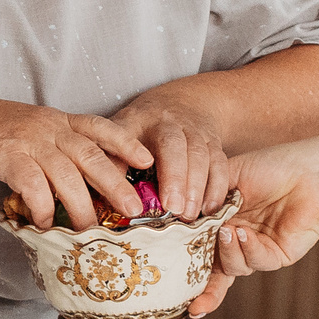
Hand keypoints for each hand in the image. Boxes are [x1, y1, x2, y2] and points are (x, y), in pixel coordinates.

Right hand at [0, 92, 152, 228]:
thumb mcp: (34, 131)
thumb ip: (58, 150)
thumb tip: (84, 184)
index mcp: (60, 120)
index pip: (101, 128)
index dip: (126, 143)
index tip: (148, 161)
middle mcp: (49, 128)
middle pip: (92, 156)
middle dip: (116, 184)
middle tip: (134, 210)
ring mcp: (28, 140)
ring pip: (66, 174)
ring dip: (81, 205)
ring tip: (91, 230)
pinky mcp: (6, 155)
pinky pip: (32, 184)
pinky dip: (42, 206)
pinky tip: (46, 224)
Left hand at [108, 93, 230, 220]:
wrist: (182, 103)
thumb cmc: (142, 127)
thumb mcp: (119, 134)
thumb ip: (108, 160)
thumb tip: (97, 196)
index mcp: (138, 121)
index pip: (132, 134)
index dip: (131, 152)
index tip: (140, 177)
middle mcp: (170, 123)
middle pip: (174, 146)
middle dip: (175, 177)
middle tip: (172, 209)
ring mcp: (195, 131)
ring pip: (201, 155)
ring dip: (197, 187)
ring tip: (189, 215)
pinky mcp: (215, 143)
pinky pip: (220, 164)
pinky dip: (217, 188)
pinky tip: (209, 210)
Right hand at [187, 145, 318, 316]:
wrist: (307, 169)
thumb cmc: (269, 166)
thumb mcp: (224, 176)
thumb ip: (200, 194)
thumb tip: (175, 212)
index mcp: (219, 224)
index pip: (197, 250)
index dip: (182, 268)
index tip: (164, 281)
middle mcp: (236, 241)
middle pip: (212, 271)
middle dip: (198, 281)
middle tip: (185, 269)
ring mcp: (256, 250)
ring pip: (232, 267)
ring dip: (226, 252)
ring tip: (227, 231)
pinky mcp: (277, 256)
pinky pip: (256, 262)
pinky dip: (247, 250)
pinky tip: (244, 233)